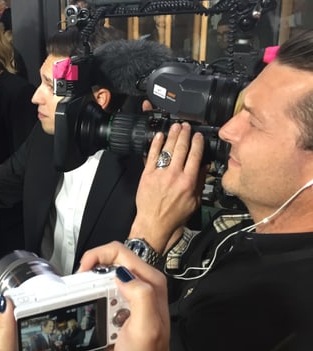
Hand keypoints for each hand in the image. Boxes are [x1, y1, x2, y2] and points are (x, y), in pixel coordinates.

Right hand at [78, 242, 181, 350]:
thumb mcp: (146, 328)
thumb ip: (140, 297)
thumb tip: (121, 274)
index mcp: (150, 281)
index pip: (119, 251)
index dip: (97, 256)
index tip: (83, 271)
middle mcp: (141, 282)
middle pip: (108, 259)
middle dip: (91, 270)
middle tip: (82, 288)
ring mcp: (129, 291)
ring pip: (102, 273)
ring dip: (91, 285)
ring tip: (90, 302)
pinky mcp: (119, 301)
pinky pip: (99, 288)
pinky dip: (92, 295)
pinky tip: (94, 308)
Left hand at [129, 122, 204, 252]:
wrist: (154, 224)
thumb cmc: (175, 216)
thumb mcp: (195, 202)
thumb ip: (200, 182)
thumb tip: (204, 166)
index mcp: (189, 182)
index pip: (195, 156)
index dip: (197, 143)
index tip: (198, 135)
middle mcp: (175, 175)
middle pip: (181, 149)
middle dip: (185, 135)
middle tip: (186, 126)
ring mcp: (159, 174)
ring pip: (167, 150)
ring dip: (172, 136)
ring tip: (175, 126)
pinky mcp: (147, 175)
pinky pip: (151, 156)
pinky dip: (155, 144)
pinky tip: (159, 136)